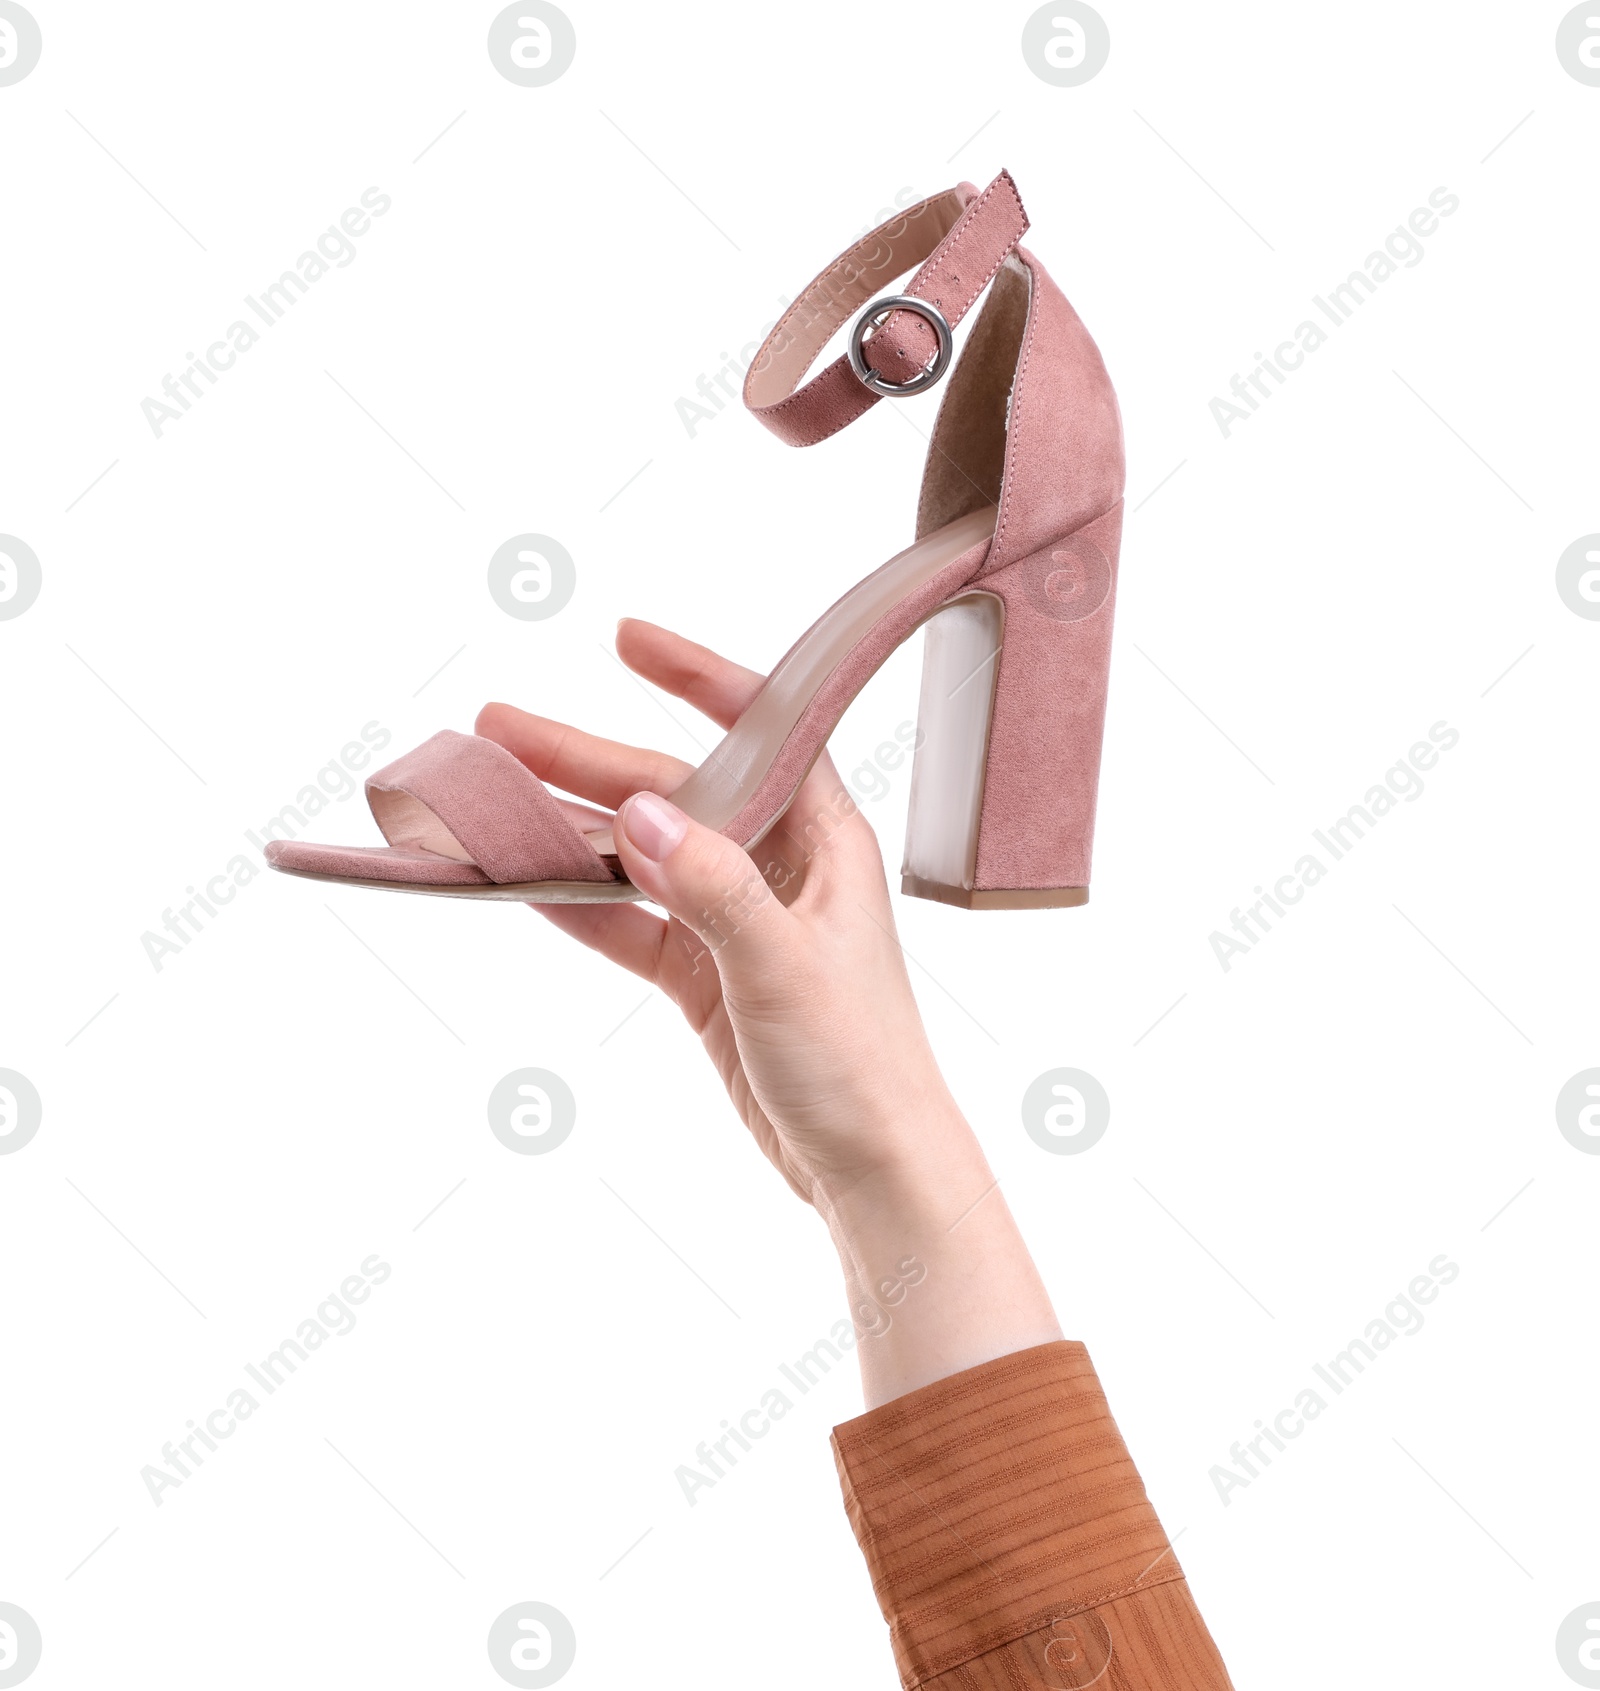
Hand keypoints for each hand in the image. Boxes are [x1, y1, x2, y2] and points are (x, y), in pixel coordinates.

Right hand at [477, 617, 955, 1207]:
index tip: (626, 639)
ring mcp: (738, 923)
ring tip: (488, 804)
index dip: (697, 678)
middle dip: (588, 758)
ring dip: (571, 833)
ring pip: (643, 859)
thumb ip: (711, 887)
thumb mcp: (783, 965)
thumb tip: (639, 814)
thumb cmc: (860, 1062)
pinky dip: (582, 906)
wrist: (872, 1169)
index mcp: (825, 840)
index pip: (763, 731)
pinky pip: (634, 926)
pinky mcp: (709, 979)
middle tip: (499, 729)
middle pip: (675, 792)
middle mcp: (781, 868)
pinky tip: (523, 886)